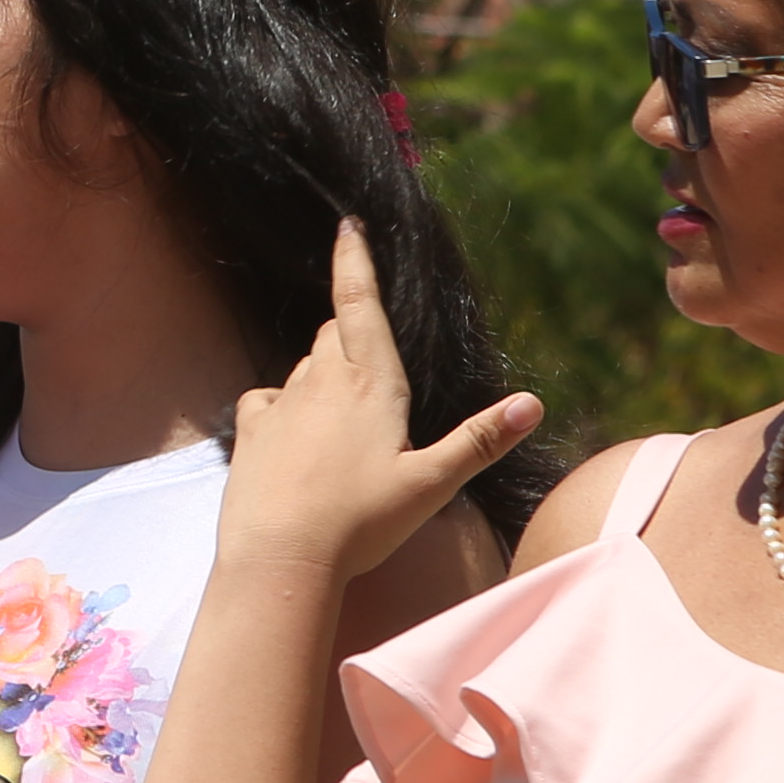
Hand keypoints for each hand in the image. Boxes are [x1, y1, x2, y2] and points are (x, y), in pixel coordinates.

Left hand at [224, 220, 543, 591]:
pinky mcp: (250, 432)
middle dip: (350, 332)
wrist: (281, 557)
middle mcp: (321, 382)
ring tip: (343, 416)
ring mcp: (281, 405)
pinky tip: (294, 430)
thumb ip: (479, 440)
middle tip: (371, 357)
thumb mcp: (432, 483)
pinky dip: (283, 405)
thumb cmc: (361, 522)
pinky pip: (267, 399)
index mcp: (371, 382)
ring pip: (304, 367)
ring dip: (323, 373)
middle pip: (333, 333)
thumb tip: (532, 403)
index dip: (355, 261)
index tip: (349, 225)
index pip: (359, 304)